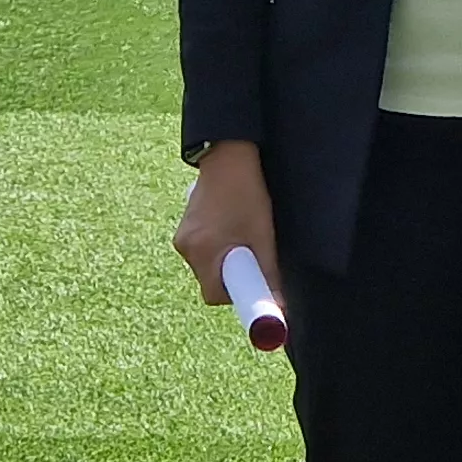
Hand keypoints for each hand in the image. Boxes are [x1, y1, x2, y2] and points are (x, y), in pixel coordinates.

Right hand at [172, 141, 280, 310]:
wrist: (227, 156)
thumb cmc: (247, 192)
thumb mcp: (263, 234)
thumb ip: (269, 272)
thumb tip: (279, 304)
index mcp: (202, 251)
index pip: (215, 296)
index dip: (236, 296)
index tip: (253, 288)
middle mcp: (186, 247)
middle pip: (210, 282)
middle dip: (234, 276)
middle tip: (254, 256)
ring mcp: (182, 237)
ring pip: (207, 267)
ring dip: (226, 260)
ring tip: (242, 235)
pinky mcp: (184, 228)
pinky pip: (202, 251)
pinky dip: (218, 248)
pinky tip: (230, 228)